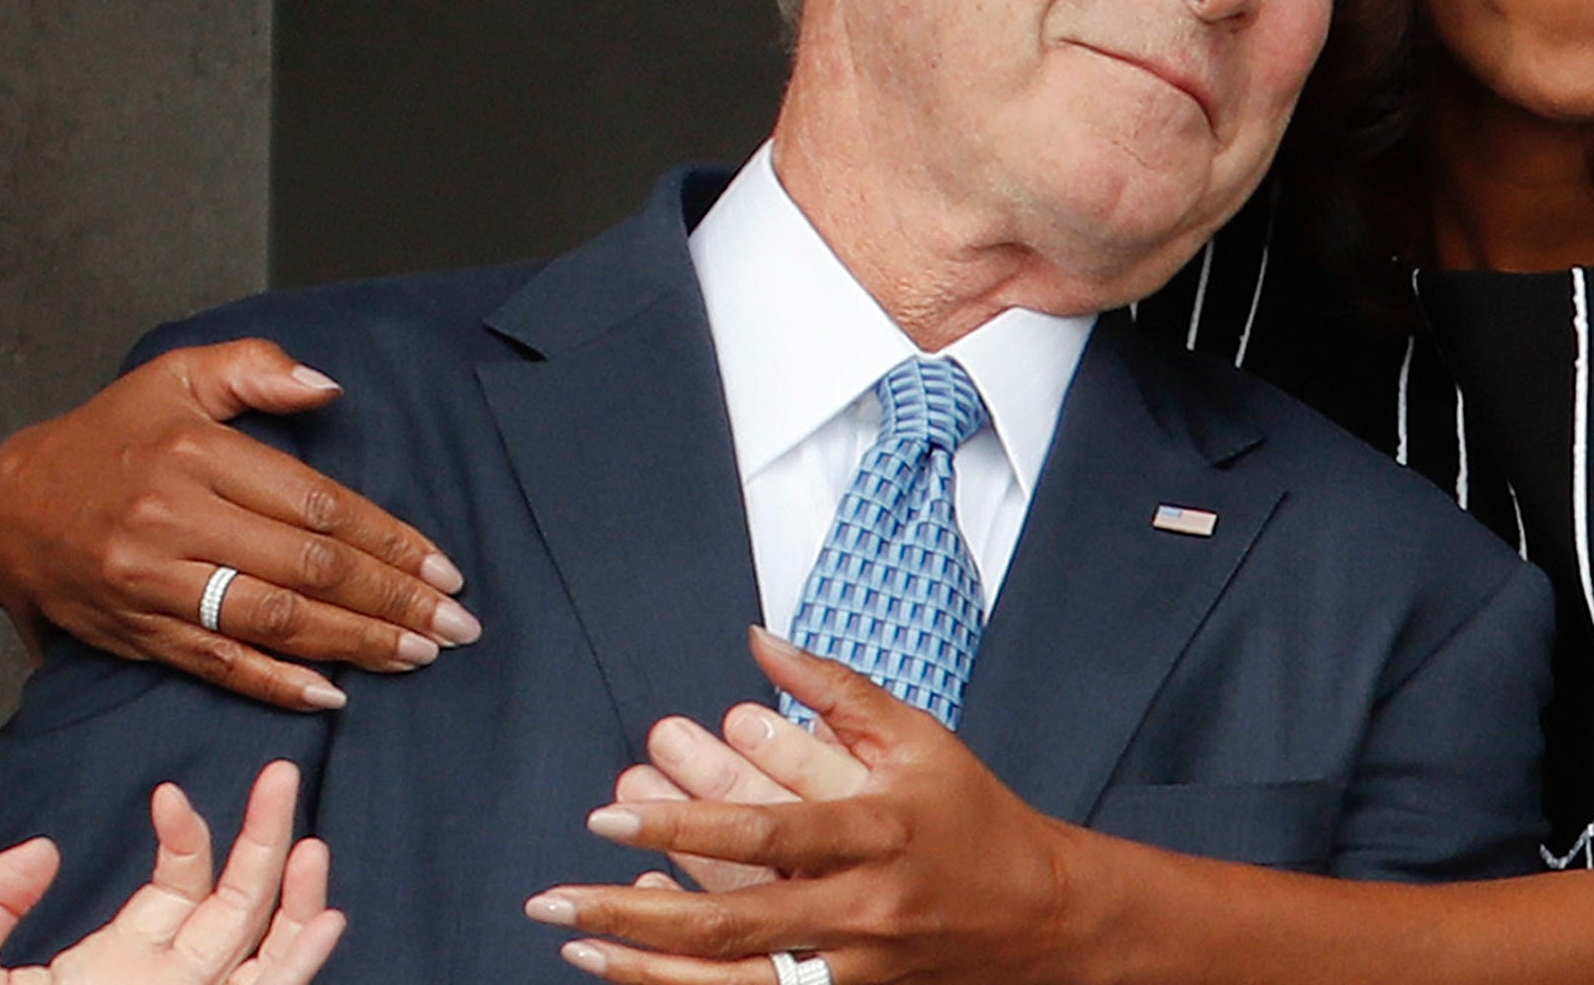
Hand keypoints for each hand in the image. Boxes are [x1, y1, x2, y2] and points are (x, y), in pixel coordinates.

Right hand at [0, 337, 480, 710]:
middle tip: (455, 626)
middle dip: (390, 601)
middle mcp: (175, 520)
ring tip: (417, 656)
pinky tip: (333, 694)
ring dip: (353, 645)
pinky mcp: (135, 630)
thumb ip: (256, 371)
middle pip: (306, 568)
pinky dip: (277, 684)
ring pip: (271, 620)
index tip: (443, 569)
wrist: (8, 505)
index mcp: (197, 453)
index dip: (387, 540)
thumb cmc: (111, 434)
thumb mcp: (176, 375)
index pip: (316, 504)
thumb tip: (329, 387)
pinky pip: (216, 664)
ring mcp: (152, 581)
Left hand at [0, 761, 346, 984]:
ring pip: (264, 944)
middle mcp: (169, 981)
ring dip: (295, 894)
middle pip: (238, 900)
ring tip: (311, 843)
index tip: (166, 795)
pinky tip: (325, 920)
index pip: (179, 882)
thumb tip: (45, 851)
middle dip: (264, 834)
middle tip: (280, 774)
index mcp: (121, 960)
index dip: (185, 835)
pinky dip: (301, 961)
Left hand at [528, 630, 1081, 984]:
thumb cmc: (972, 817)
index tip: (610, 816)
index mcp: (878, 832)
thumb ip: (834, 688)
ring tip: (576, 942)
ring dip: (647, 968)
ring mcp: (854, 968)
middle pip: (735, 921)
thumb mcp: (917, 736)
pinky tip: (635, 973)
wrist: (1038, 916)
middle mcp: (862, 908)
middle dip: (633, 911)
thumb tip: (758, 642)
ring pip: (738, 983)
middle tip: (556, 893)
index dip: (683, 825)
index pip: (767, 832)